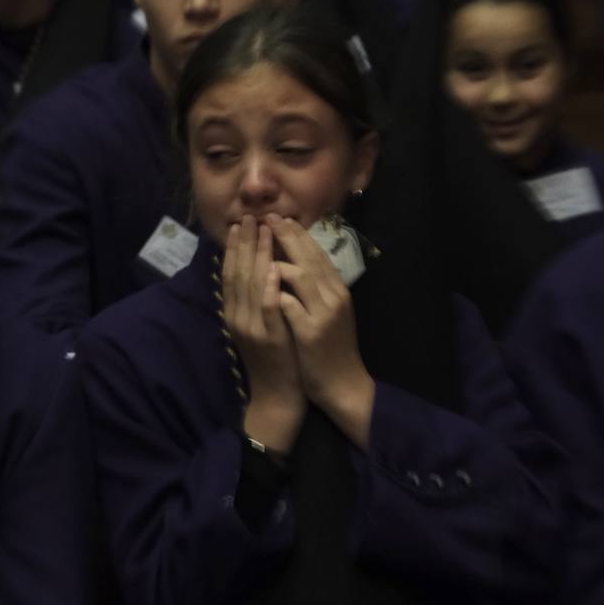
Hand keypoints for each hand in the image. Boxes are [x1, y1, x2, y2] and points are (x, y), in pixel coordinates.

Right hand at [222, 216, 304, 453]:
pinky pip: (268, 308)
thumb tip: (256, 269)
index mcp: (234, 313)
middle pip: (237, 273)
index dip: (235, 247)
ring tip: (262, 231)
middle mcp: (237, 318)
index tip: (240, 223)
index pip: (230, 273)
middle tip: (250, 216)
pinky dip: (268, 286)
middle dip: (244, 243)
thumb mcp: (259, 325)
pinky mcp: (269, 338)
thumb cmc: (274, 358)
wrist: (279, 396)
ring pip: (250, 285)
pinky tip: (272, 268)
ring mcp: (252, 328)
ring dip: (256, 255)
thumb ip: (254, 300)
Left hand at [269, 215, 374, 447]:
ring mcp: (323, 315)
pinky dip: (276, 291)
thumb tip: (297, 262)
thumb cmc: (332, 349)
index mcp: (337, 291)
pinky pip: (290, 305)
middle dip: (286, 236)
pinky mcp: (311, 333)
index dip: (298, 234)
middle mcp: (333, 298)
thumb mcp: (329, 313)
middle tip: (266, 218)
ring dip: (279, 257)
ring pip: (301, 276)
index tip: (279, 218)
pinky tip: (262, 280)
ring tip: (260, 242)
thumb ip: (317, 289)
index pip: (317, 254)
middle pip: (309, 258)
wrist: (343, 386)